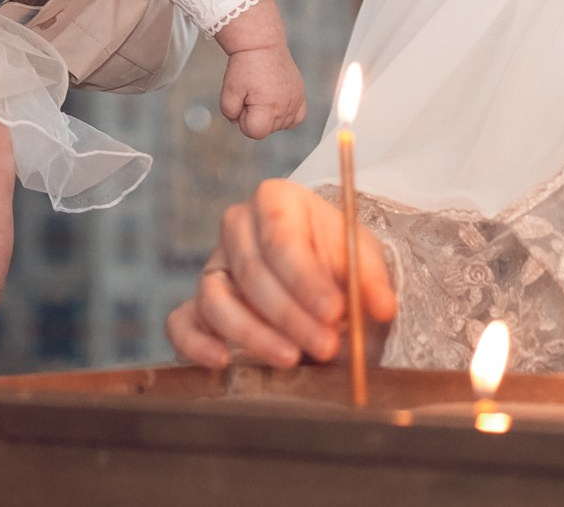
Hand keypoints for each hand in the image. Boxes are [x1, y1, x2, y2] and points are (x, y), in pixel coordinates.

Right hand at [164, 178, 395, 369]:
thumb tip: (382, 307)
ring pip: (216, 299)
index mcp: (275, 200)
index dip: (305, 278)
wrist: (323, 278)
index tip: (335, 311)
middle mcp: (236, 227)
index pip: (280, 236)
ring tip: (292, 359)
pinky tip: (222, 362)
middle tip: (326, 345)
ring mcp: (213, 267)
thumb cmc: (340, 263)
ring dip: (254, 334)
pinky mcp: (199, 305)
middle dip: (290, 314)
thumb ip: (372, 281)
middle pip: (251, 270)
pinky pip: (181, 322)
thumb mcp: (364, 261)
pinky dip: (195, 343)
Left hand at [219, 44, 308, 139]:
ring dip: (270, 115)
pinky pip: (296, 118)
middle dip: (255, 116)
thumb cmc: (245, 66)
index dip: (243, 120)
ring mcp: (296, 101)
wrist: (262, 45)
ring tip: (263, 94)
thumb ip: (230, 114)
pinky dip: (286, 115)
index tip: (243, 102)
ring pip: (280, 125)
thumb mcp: (228, 92)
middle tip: (252, 94)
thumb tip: (238, 122)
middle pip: (267, 130)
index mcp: (269, 107)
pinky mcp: (301, 96)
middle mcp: (286, 107)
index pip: (254, 133)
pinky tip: (276, 103)